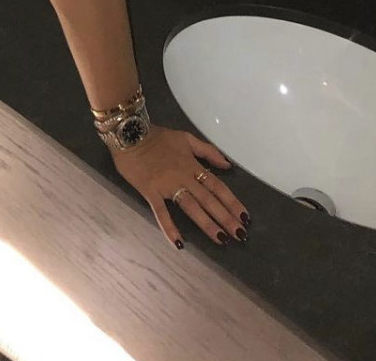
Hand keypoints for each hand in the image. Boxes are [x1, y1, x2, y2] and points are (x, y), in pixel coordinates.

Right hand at [110, 124, 249, 249]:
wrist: (129, 133)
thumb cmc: (158, 137)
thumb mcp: (186, 138)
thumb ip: (208, 151)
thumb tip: (228, 165)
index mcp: (193, 165)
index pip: (217, 186)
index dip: (232, 202)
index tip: (245, 217)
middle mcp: (184, 177)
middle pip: (209, 200)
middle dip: (226, 218)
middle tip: (240, 235)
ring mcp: (167, 185)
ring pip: (191, 207)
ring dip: (207, 224)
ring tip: (222, 239)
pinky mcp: (151, 191)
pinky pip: (161, 212)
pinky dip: (169, 227)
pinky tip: (178, 243)